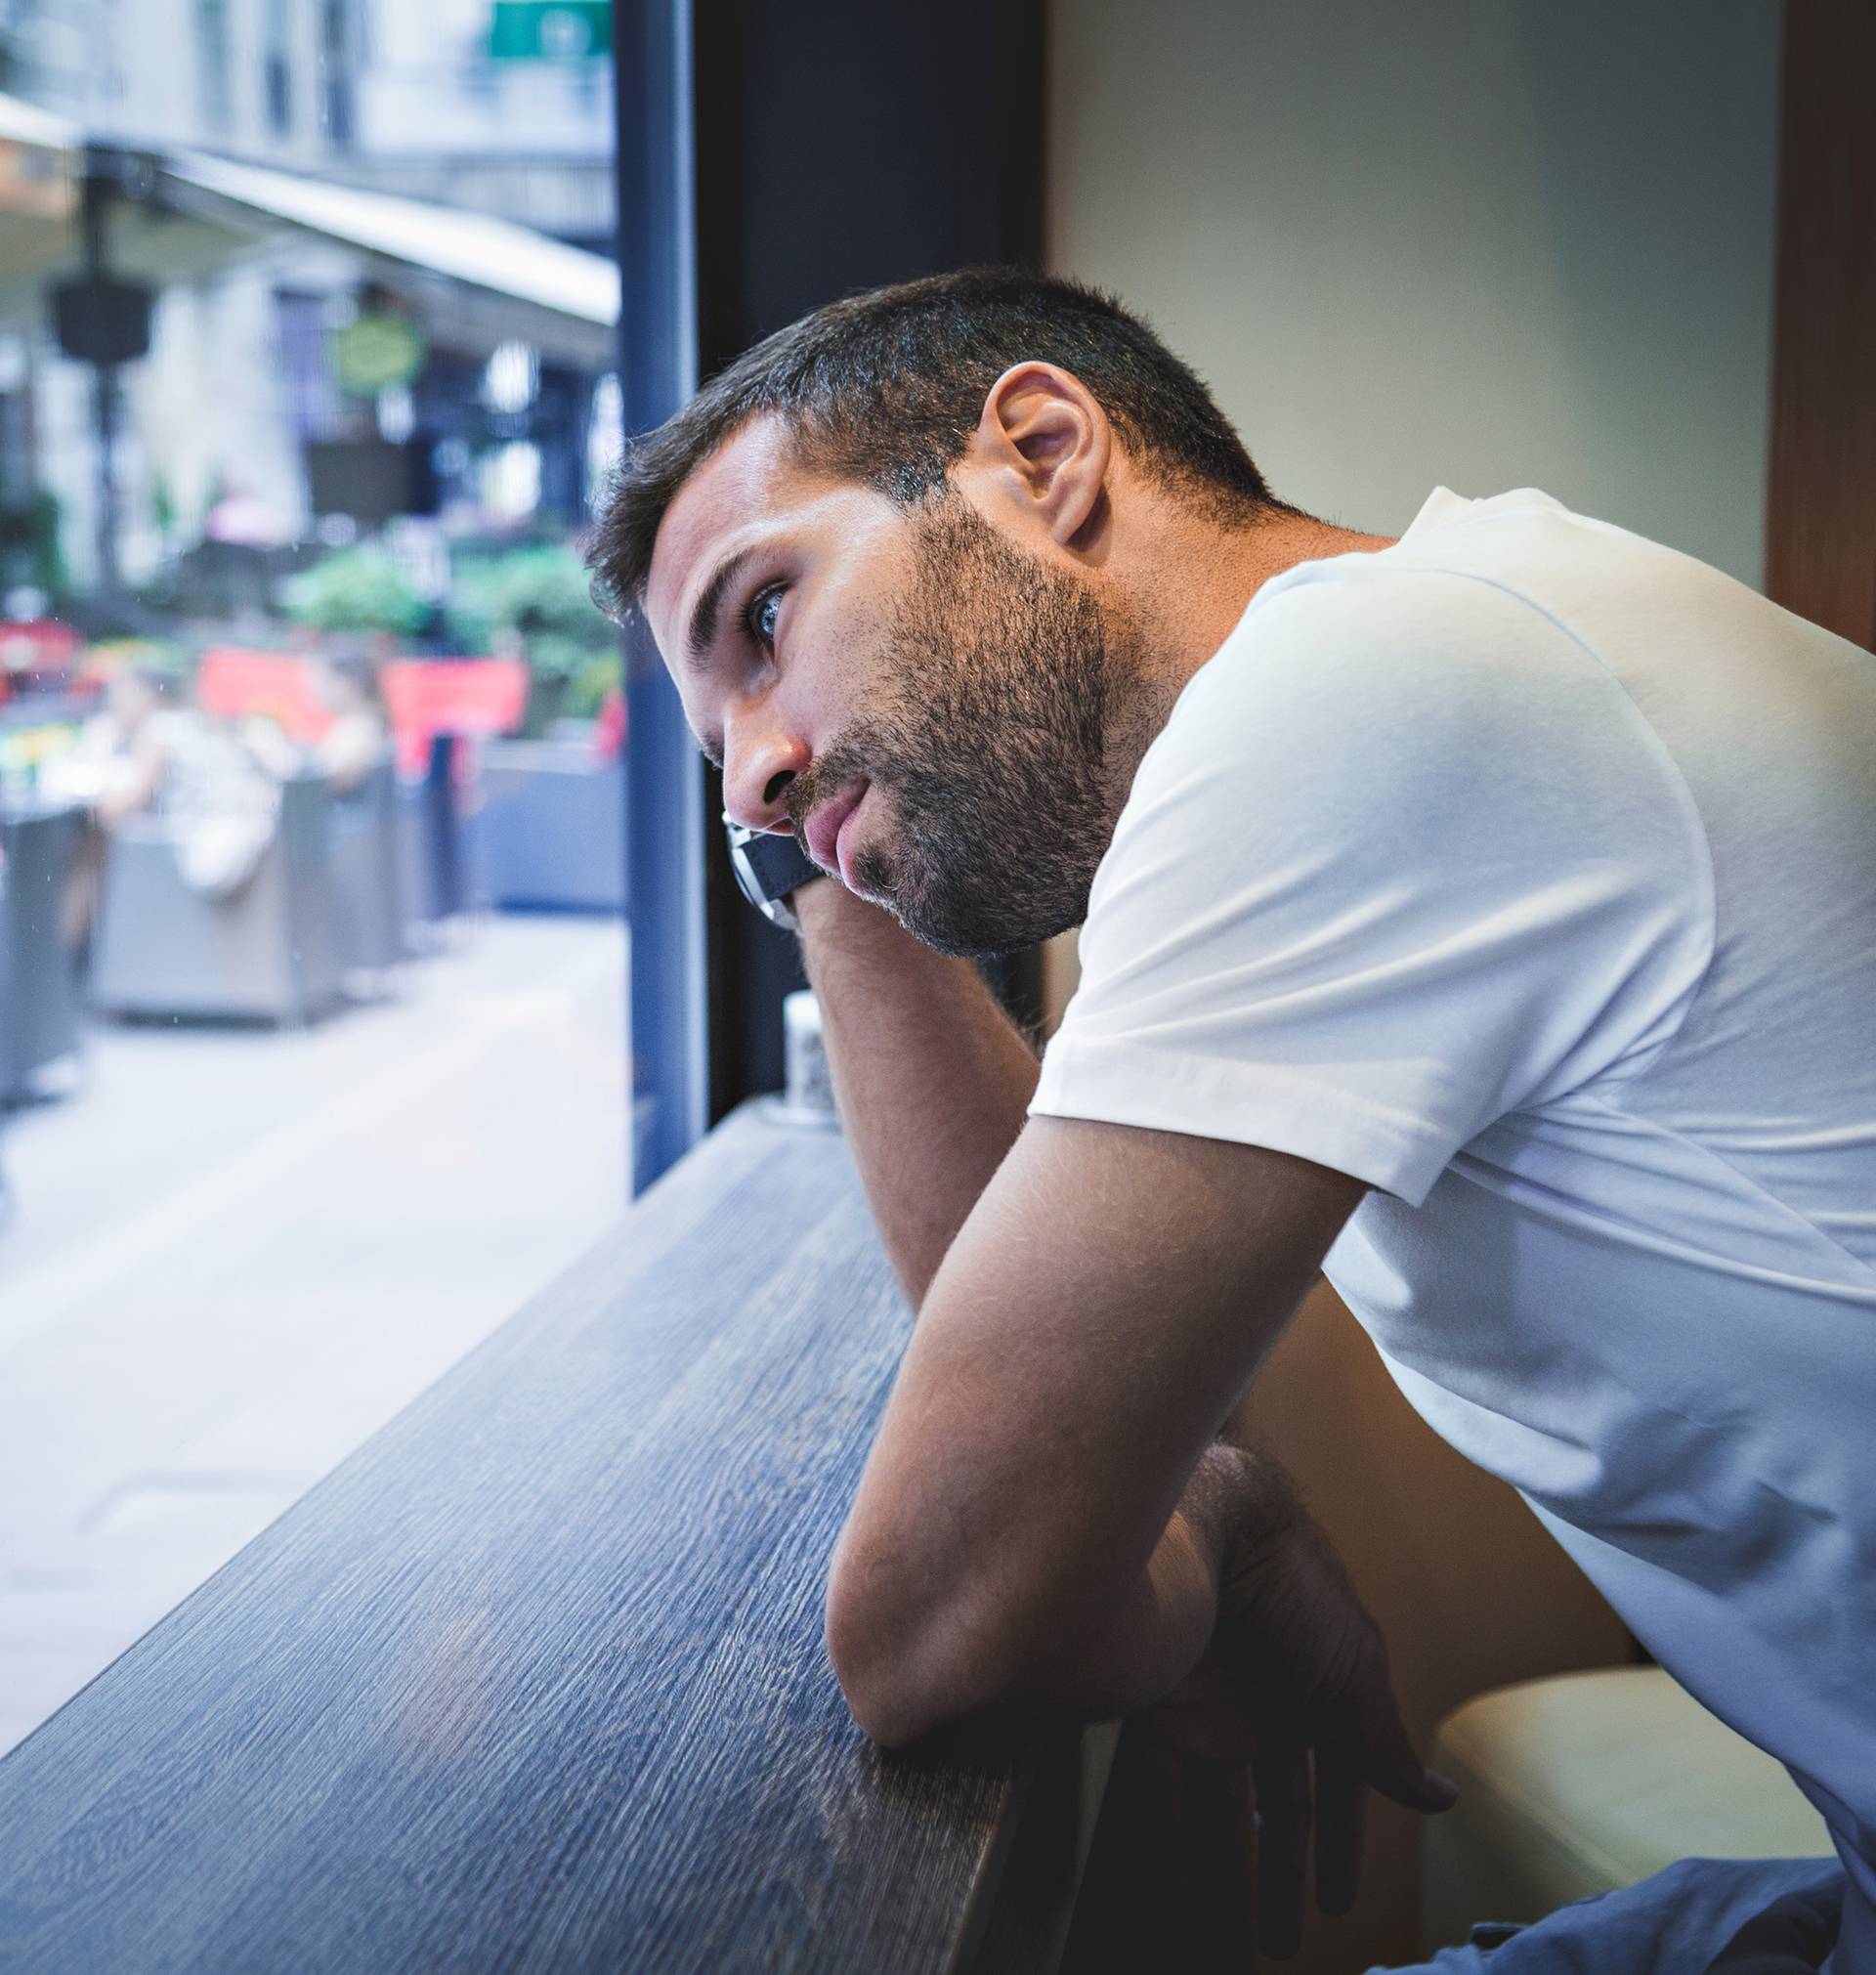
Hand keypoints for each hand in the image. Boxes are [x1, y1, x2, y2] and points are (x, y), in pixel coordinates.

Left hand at [1078, 1450, 1454, 1967]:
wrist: (1207, 1523)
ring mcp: (1212, 1705)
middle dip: (1278, 1876)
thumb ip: (1384, 1745)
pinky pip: (1161, 1787)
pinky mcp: (1160, 1704)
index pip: (1337, 1785)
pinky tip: (1172, 1892)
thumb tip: (1442, 1801)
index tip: (1337, 1904)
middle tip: (1278, 1944)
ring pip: (1219, 1807)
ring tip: (1228, 1941)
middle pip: (1276, 1807)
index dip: (1339, 1844)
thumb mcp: (1351, 1673)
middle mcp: (1268, 1703)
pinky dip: (1168, 1839)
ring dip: (1224, 1874)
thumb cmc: (1294, 1585)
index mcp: (1324, 1694)